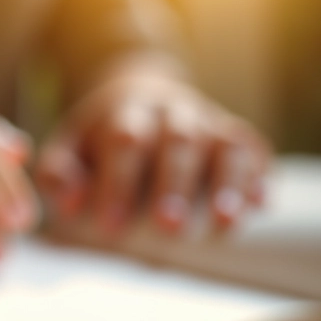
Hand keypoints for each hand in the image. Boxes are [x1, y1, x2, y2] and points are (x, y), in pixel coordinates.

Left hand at [36, 65, 269, 234]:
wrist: (142, 92)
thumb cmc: (100, 139)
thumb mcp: (69, 148)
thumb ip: (59, 175)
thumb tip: (70, 206)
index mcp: (127, 113)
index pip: (124, 143)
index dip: (118, 185)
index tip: (110, 228)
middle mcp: (173, 112)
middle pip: (178, 141)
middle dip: (174, 184)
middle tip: (168, 228)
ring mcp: (209, 122)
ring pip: (224, 145)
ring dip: (227, 183)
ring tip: (225, 223)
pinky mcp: (237, 136)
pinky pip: (255, 150)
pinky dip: (260, 175)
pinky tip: (261, 205)